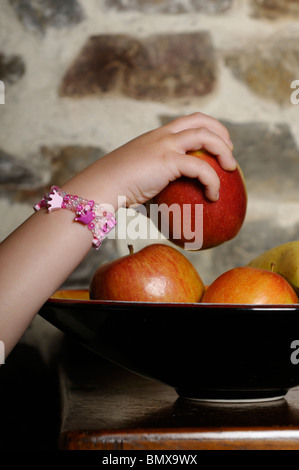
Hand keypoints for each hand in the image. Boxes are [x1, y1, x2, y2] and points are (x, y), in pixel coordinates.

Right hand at [98, 112, 235, 208]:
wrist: (102, 185)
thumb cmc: (116, 187)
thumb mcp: (138, 178)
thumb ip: (153, 183)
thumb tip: (163, 205)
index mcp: (157, 136)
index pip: (188, 121)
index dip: (209, 127)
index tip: (218, 143)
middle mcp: (163, 135)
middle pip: (201, 120)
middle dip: (221, 133)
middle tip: (229, 154)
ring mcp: (165, 145)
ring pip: (205, 136)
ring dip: (223, 150)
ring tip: (231, 169)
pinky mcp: (167, 161)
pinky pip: (201, 167)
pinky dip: (213, 180)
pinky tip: (213, 195)